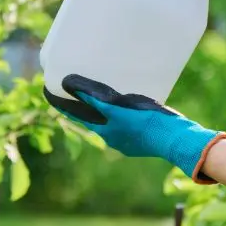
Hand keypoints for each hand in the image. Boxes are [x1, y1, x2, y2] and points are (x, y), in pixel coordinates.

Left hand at [44, 75, 225, 184]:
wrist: (176, 139)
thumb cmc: (147, 125)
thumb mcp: (118, 110)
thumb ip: (96, 100)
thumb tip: (71, 86)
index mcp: (107, 133)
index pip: (79, 116)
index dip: (64, 106)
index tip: (49, 93)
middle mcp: (115, 138)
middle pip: (94, 118)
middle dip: (85, 106)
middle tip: (76, 89)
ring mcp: (131, 137)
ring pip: (112, 119)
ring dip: (105, 108)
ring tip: (103, 92)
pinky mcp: (145, 133)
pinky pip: (128, 120)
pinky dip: (123, 110)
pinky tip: (130, 101)